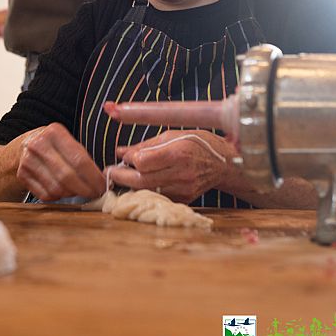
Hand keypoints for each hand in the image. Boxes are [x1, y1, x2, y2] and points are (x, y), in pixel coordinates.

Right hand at [16, 123, 105, 200]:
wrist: (22, 146)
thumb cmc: (52, 144)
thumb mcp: (65, 140)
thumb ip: (81, 155)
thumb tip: (102, 178)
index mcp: (54, 132)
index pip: (79, 159)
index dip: (94, 176)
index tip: (103, 185)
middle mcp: (39, 145)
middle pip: (67, 176)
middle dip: (86, 189)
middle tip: (96, 193)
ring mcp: (28, 161)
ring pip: (57, 188)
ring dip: (73, 193)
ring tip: (80, 190)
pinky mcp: (22, 175)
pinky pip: (46, 195)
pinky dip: (58, 197)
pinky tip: (64, 191)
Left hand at [105, 128, 235, 203]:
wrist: (223, 163)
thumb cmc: (197, 143)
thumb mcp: (172, 135)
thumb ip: (145, 145)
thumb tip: (121, 151)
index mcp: (178, 153)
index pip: (143, 162)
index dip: (131, 159)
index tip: (125, 156)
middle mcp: (181, 174)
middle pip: (141, 180)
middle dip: (122, 176)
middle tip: (111, 171)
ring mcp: (183, 190)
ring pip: (147, 191)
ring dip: (131, 185)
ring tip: (123, 176)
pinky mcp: (183, 200)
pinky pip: (158, 197)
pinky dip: (145, 191)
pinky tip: (140, 183)